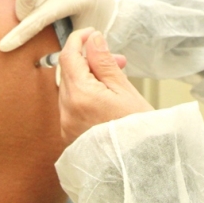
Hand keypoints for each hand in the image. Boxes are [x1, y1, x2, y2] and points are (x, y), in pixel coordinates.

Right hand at [0, 0, 116, 51]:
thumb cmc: (92, 23)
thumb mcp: (86, 40)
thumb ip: (72, 55)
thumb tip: (56, 82)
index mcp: (81, 0)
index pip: (45, 15)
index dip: (22, 32)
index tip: (4, 46)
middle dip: (25, 0)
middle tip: (24, 16)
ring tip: (29, 0)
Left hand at [57, 29, 152, 144]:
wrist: (137, 169)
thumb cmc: (137, 131)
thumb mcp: (124, 90)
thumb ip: (104, 62)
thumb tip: (93, 40)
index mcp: (80, 96)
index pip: (68, 57)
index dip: (78, 40)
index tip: (91, 33)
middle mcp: (67, 111)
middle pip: (67, 72)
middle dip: (88, 60)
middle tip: (114, 60)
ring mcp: (66, 125)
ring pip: (69, 88)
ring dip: (87, 77)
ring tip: (114, 79)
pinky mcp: (69, 136)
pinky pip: (71, 106)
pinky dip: (84, 95)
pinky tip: (104, 97)